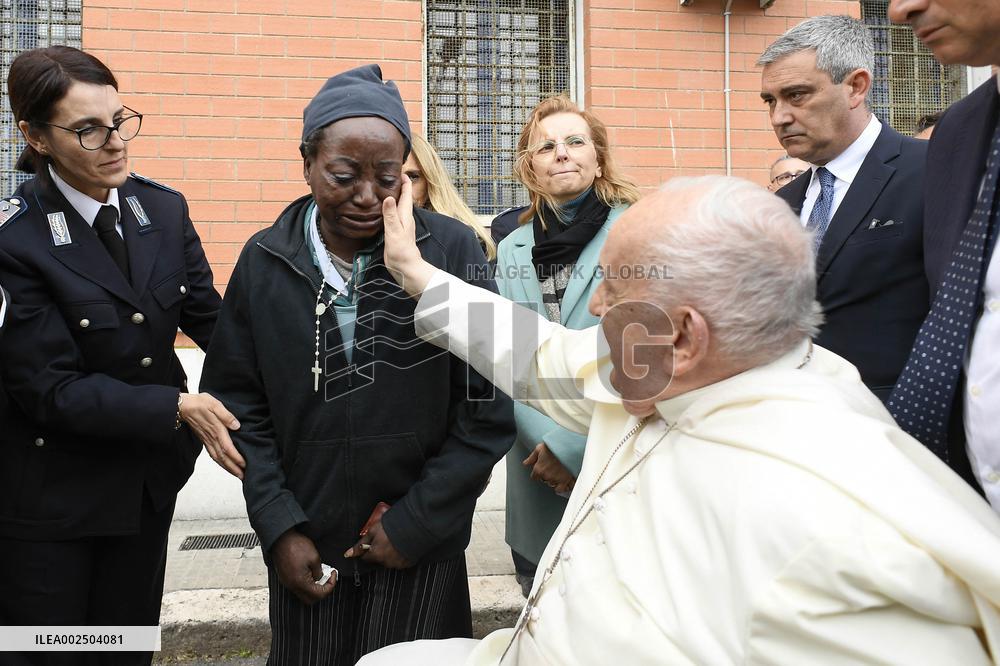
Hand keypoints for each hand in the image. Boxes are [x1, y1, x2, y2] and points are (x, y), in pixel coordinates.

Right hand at [179, 392, 244, 479]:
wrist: (183, 407)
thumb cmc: (199, 403)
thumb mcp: (215, 404)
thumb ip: (226, 415)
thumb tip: (236, 426)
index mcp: (216, 430)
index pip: (228, 448)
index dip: (236, 457)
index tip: (245, 464)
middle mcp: (212, 438)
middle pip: (223, 457)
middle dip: (233, 468)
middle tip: (244, 477)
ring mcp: (207, 440)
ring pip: (218, 458)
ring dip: (228, 468)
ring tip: (237, 475)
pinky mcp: (205, 440)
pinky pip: (213, 454)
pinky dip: (220, 462)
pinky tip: (225, 465)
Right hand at [271, 530, 336, 603]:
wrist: (280, 538)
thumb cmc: (296, 546)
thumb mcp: (314, 557)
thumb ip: (319, 572)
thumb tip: (320, 578)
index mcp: (300, 582)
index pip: (319, 595)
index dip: (330, 587)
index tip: (333, 575)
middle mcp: (292, 586)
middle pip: (310, 599)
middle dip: (322, 591)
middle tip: (328, 579)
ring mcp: (287, 583)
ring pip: (303, 593)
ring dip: (313, 588)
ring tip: (319, 575)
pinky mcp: (284, 578)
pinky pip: (297, 587)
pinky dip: (306, 583)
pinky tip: (310, 572)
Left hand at [344, 518, 410, 568]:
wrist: (414, 525)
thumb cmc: (392, 526)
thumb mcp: (373, 531)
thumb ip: (360, 544)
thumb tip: (347, 554)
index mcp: (376, 555)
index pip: (366, 557)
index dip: (367, 549)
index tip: (372, 542)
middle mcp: (386, 562)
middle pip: (378, 559)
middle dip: (380, 551)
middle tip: (385, 539)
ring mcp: (398, 564)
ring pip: (389, 561)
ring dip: (390, 554)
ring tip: (395, 541)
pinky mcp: (408, 563)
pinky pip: (401, 561)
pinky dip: (400, 556)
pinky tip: (403, 546)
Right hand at [382, 174, 435, 296]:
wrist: (405, 267)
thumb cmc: (401, 251)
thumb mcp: (394, 231)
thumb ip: (390, 215)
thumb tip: (389, 197)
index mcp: (405, 214)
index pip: (406, 193)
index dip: (403, 180)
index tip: (397, 168)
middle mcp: (404, 217)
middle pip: (402, 196)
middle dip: (398, 184)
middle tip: (388, 173)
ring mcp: (401, 224)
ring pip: (398, 205)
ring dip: (393, 195)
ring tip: (384, 186)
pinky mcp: (396, 231)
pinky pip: (393, 214)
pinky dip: (389, 207)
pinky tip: (382, 208)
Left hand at [524, 442, 575, 494]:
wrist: (568, 446)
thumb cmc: (554, 446)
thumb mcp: (540, 448)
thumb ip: (532, 457)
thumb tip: (525, 463)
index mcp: (539, 469)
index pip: (534, 476)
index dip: (538, 472)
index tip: (543, 468)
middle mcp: (546, 476)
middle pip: (544, 480)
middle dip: (547, 475)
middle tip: (552, 467)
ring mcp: (556, 479)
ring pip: (553, 484)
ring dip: (555, 480)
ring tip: (559, 472)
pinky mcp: (566, 480)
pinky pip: (562, 489)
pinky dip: (563, 486)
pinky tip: (565, 481)